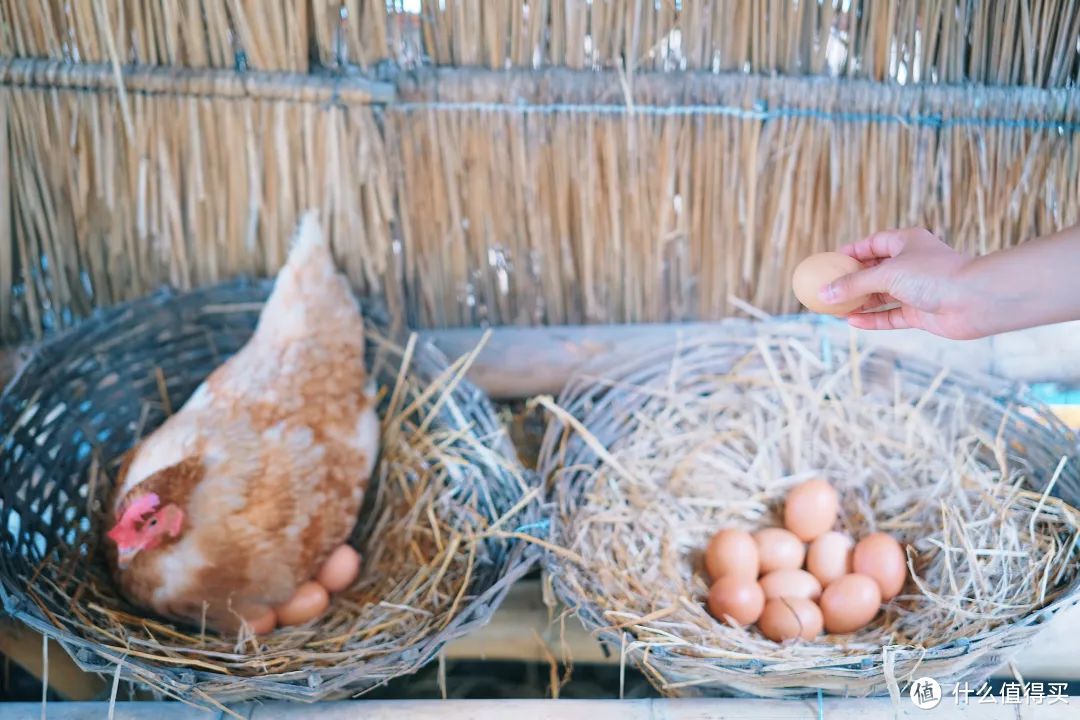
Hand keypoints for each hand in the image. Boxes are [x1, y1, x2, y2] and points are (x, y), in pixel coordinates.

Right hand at [819, 228, 985, 339]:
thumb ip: (854, 284)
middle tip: (828, 288)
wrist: (975, 300)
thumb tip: (825, 292)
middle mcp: (912, 264)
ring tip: (834, 308)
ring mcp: (917, 290)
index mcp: (907, 243)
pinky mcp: (921, 312)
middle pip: (875, 271)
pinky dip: (873, 319)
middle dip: (852, 281)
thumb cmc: (934, 276)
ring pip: (882, 296)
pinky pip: (891, 316)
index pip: (873, 244)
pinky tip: (853, 322)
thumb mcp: (886, 274)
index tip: (831, 262)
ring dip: (860, 302)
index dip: (852, 252)